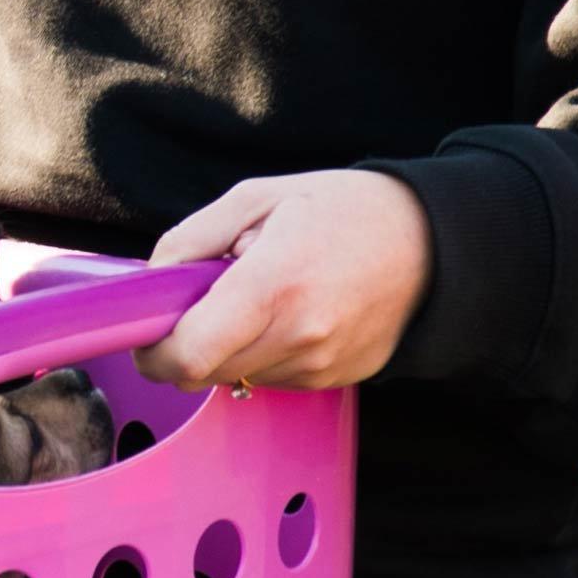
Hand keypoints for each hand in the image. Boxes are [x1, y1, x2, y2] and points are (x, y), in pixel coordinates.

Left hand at [132, 170, 431, 391]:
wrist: (430, 244)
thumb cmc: (343, 210)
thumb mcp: (258, 196)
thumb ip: (191, 239)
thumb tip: (150, 282)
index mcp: (273, 284)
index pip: (187, 354)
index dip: (153, 351)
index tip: (147, 330)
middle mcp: (297, 336)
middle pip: (201, 373)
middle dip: (183, 345)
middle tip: (200, 301)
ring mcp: (318, 365)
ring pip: (233, 377)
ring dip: (225, 347)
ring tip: (258, 298)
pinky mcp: (332, 381)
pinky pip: (269, 378)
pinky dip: (261, 352)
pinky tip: (287, 314)